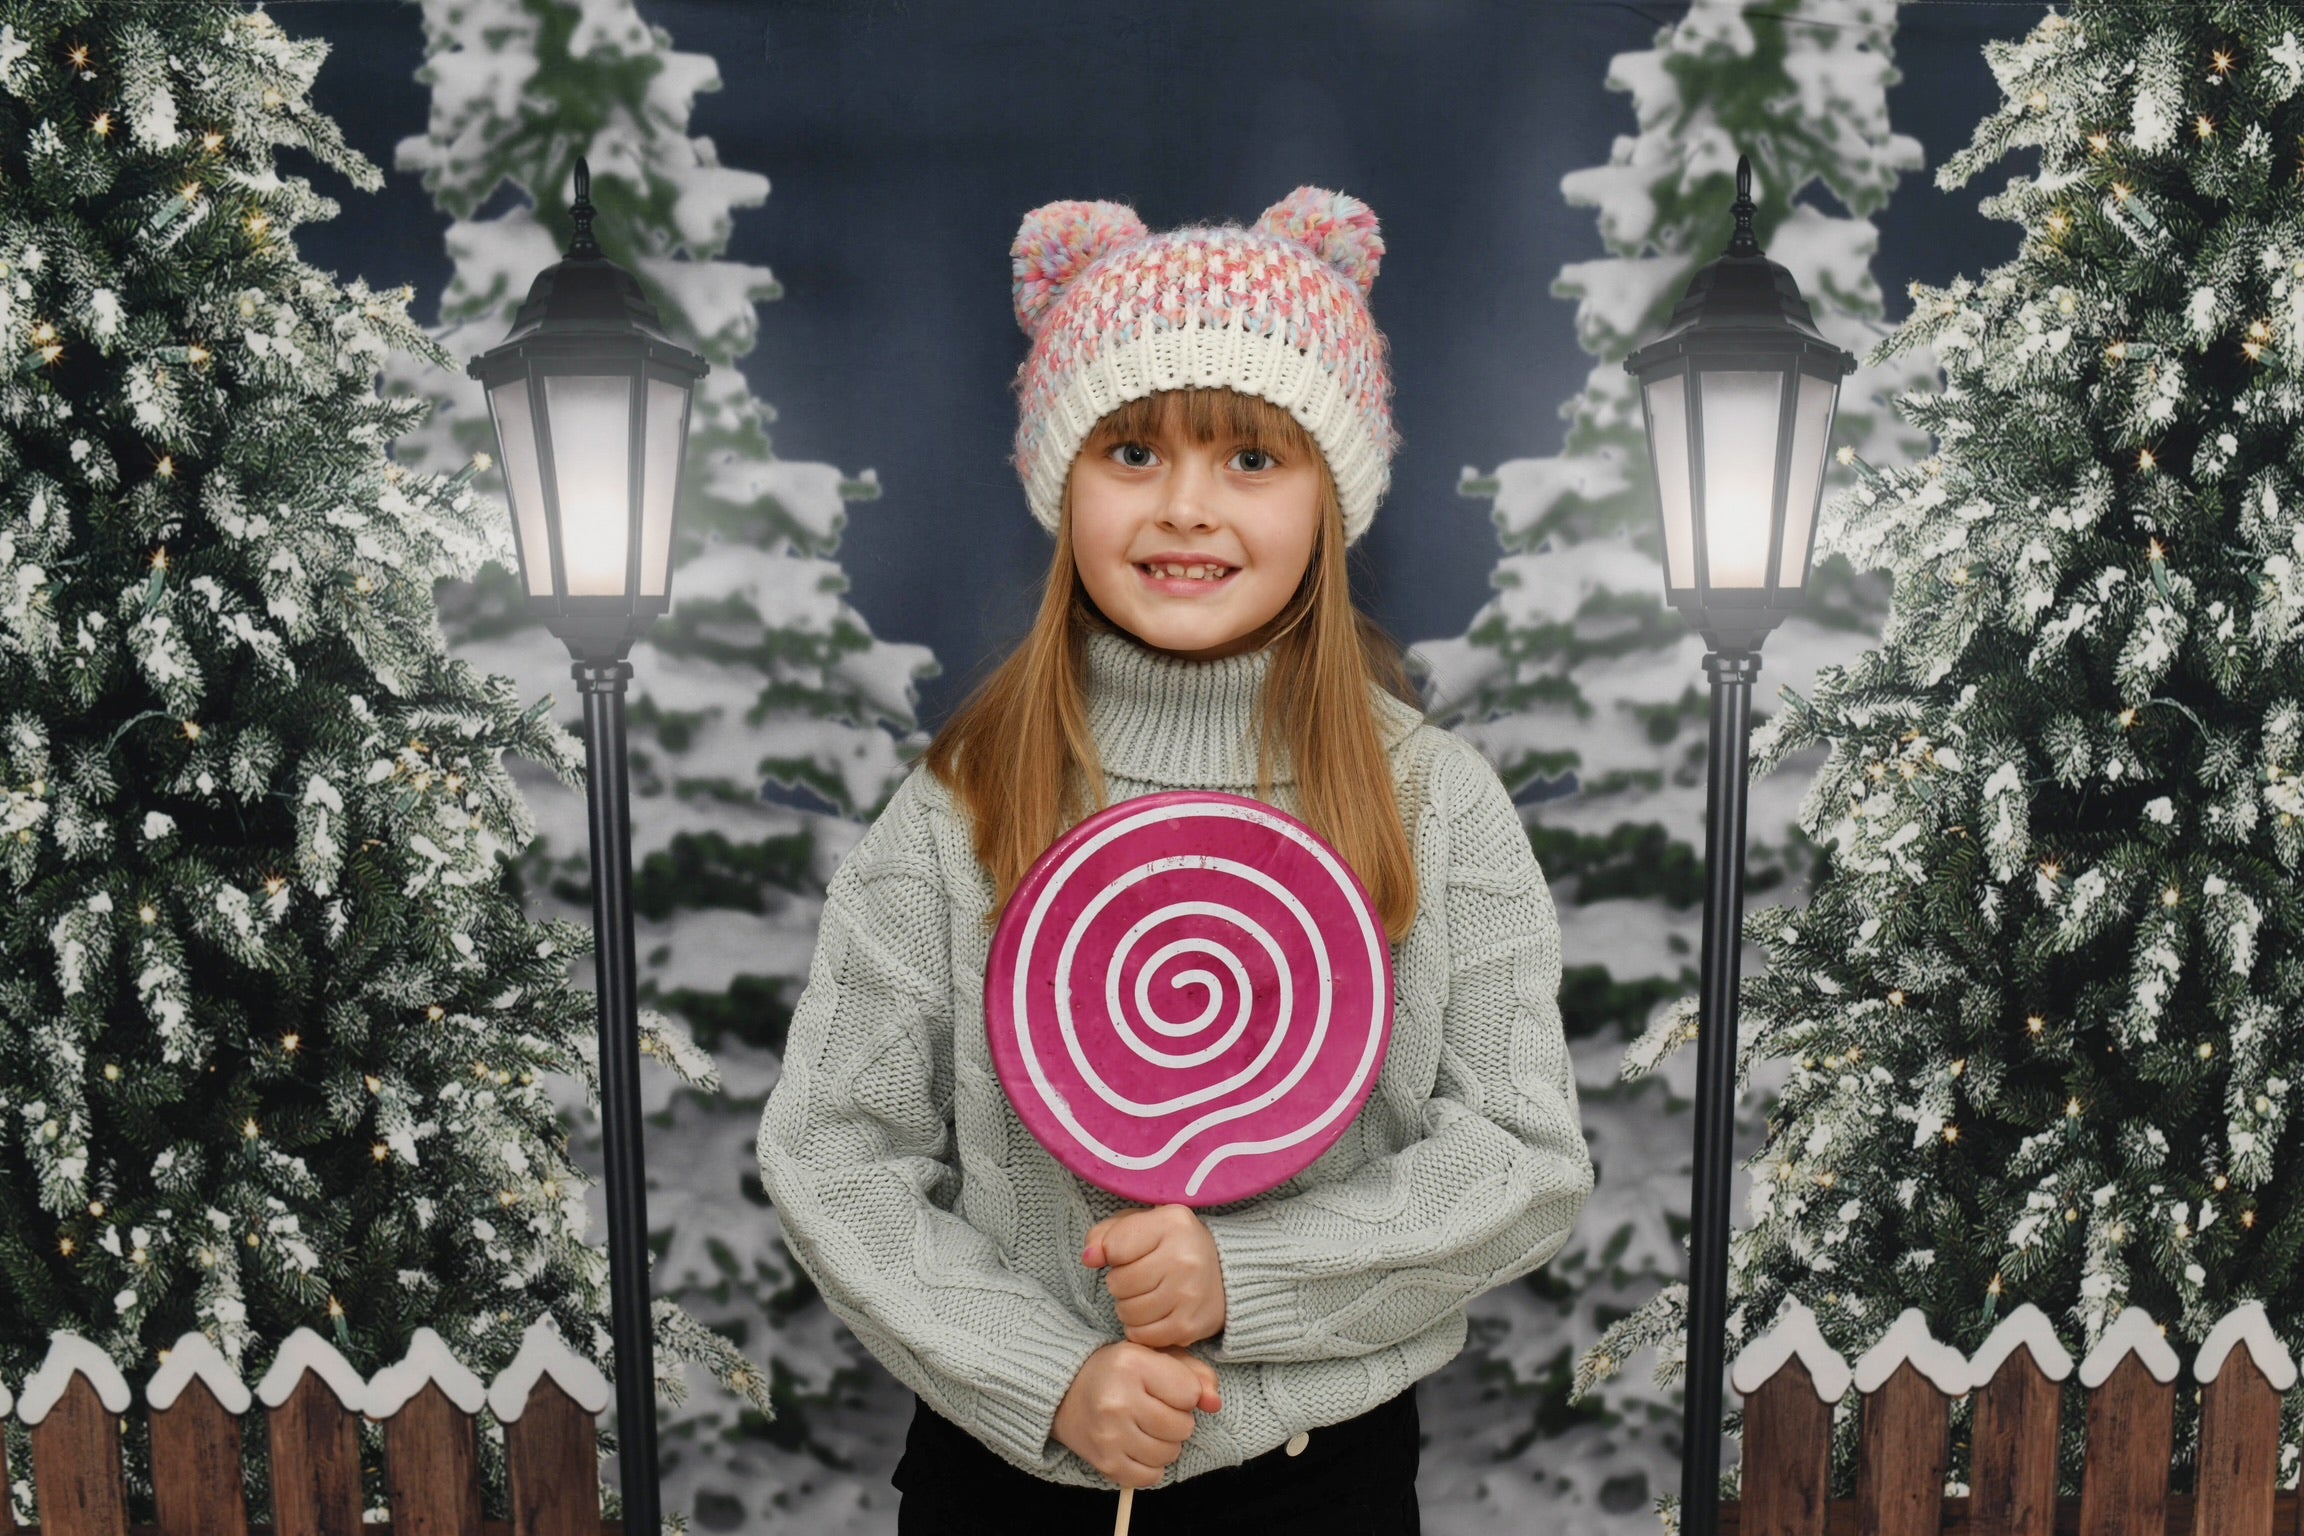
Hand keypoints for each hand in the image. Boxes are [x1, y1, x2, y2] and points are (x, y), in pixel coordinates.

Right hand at [1053, 1342, 1221, 1487]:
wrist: (1066, 1392)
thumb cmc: (1119, 1372)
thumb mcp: (1156, 1358)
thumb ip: (1195, 1374)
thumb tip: (1215, 1404)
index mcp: (1132, 1365)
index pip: (1190, 1393)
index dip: (1185, 1393)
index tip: (1165, 1389)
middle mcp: (1119, 1400)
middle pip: (1182, 1427)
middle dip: (1177, 1420)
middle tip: (1155, 1410)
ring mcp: (1110, 1435)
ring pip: (1169, 1454)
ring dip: (1166, 1444)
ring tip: (1146, 1428)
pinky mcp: (1106, 1463)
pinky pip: (1151, 1476)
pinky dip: (1151, 1466)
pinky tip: (1137, 1446)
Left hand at [1083, 1204, 1226, 1347]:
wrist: (1224, 1273)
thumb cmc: (1171, 1244)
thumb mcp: (1140, 1225)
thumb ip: (1106, 1234)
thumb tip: (1089, 1258)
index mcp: (1172, 1223)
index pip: (1113, 1248)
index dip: (1112, 1253)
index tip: (1127, 1253)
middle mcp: (1184, 1258)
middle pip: (1118, 1283)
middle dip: (1120, 1282)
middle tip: (1137, 1278)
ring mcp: (1189, 1294)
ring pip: (1127, 1312)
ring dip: (1128, 1306)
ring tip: (1144, 1295)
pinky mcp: (1189, 1326)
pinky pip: (1142, 1335)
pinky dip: (1140, 1328)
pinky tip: (1152, 1313)